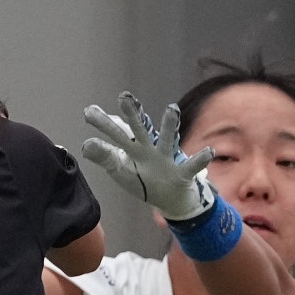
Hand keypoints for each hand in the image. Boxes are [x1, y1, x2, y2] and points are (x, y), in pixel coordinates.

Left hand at [80, 94, 216, 221]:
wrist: (171, 198)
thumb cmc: (143, 180)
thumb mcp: (121, 170)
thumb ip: (105, 157)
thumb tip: (85, 145)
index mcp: (133, 149)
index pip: (116, 134)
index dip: (104, 123)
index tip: (88, 111)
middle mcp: (149, 149)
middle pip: (139, 130)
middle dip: (133, 115)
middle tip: (124, 97)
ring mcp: (166, 159)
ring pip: (167, 140)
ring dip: (169, 125)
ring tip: (171, 109)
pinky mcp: (182, 173)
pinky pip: (192, 166)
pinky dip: (201, 159)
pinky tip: (209, 151)